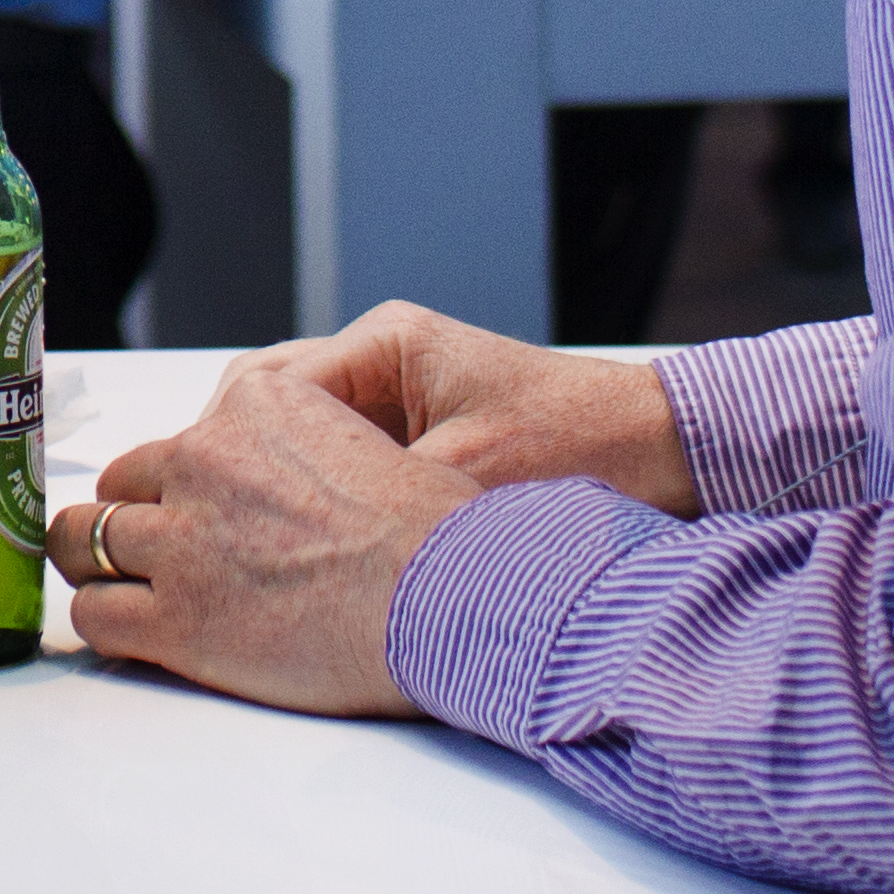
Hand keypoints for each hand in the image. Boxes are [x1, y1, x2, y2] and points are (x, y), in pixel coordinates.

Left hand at [45, 364, 476, 717]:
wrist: (450, 597)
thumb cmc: (441, 536)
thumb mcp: (368, 445)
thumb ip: (306, 453)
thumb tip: (298, 491)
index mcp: (254, 408)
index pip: (182, 440)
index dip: (181, 483)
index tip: (189, 509)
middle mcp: (204, 460)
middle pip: (123, 484)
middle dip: (128, 517)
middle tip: (135, 550)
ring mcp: (182, 540)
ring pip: (87, 541)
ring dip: (94, 564)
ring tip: (105, 586)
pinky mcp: (177, 617)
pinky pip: (98, 614)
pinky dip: (102, 624)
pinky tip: (124, 635)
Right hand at [235, 298, 694, 513]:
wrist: (670, 455)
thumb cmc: (586, 451)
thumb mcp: (467, 486)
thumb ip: (376, 503)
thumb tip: (294, 542)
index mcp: (386, 345)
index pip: (267, 392)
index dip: (238, 456)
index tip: (222, 513)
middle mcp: (383, 357)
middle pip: (272, 408)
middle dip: (250, 469)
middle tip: (234, 533)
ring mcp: (400, 393)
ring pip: (304, 438)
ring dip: (289, 487)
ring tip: (271, 546)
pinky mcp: (421, 432)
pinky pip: (345, 461)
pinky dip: (329, 498)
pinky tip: (325, 548)